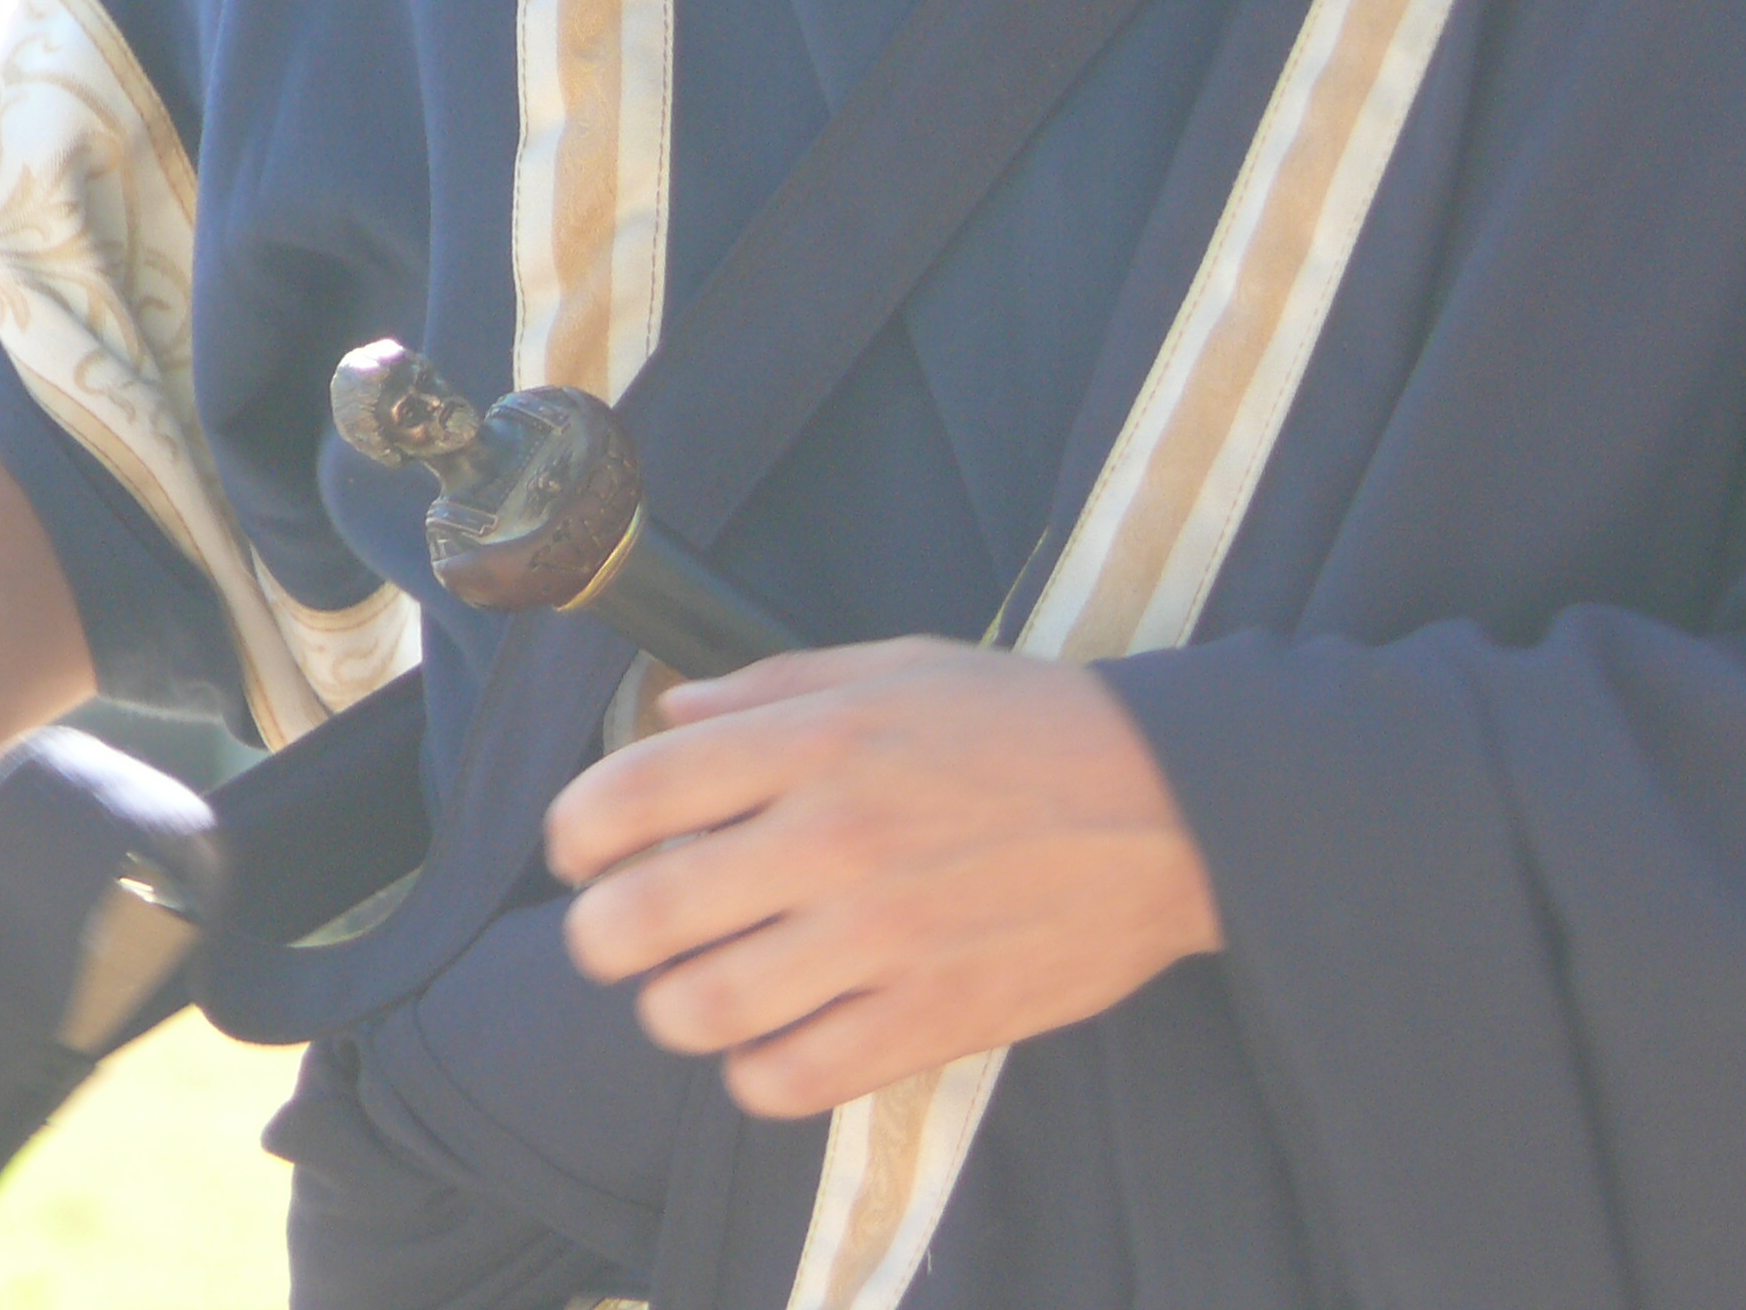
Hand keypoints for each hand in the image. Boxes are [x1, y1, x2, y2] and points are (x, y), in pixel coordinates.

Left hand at [546, 637, 1220, 1118]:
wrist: (1170, 804)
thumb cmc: (1024, 725)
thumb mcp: (897, 665)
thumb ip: (771, 687)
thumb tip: (668, 716)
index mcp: (817, 742)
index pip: (633, 792)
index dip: (575, 831)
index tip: (583, 850)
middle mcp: (834, 839)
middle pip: (641, 918)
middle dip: (599, 935)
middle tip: (618, 933)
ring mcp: (882, 939)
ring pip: (701, 1012)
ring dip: (672, 1007)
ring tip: (695, 987)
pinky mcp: (932, 1018)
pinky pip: (790, 1079)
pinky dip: (753, 1072)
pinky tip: (769, 1038)